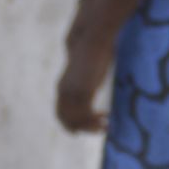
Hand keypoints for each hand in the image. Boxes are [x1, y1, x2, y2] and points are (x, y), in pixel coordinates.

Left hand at [54, 19, 116, 134]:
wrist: (91, 38)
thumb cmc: (91, 49)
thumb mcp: (85, 68)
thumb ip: (84, 76)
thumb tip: (92, 75)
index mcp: (62, 88)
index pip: (61, 113)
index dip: (72, 122)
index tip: (88, 124)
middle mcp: (63, 92)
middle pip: (66, 119)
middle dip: (81, 128)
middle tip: (99, 130)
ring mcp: (72, 93)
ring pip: (76, 120)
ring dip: (90, 127)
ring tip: (105, 127)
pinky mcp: (82, 92)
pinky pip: (86, 115)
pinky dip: (94, 122)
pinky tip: (106, 120)